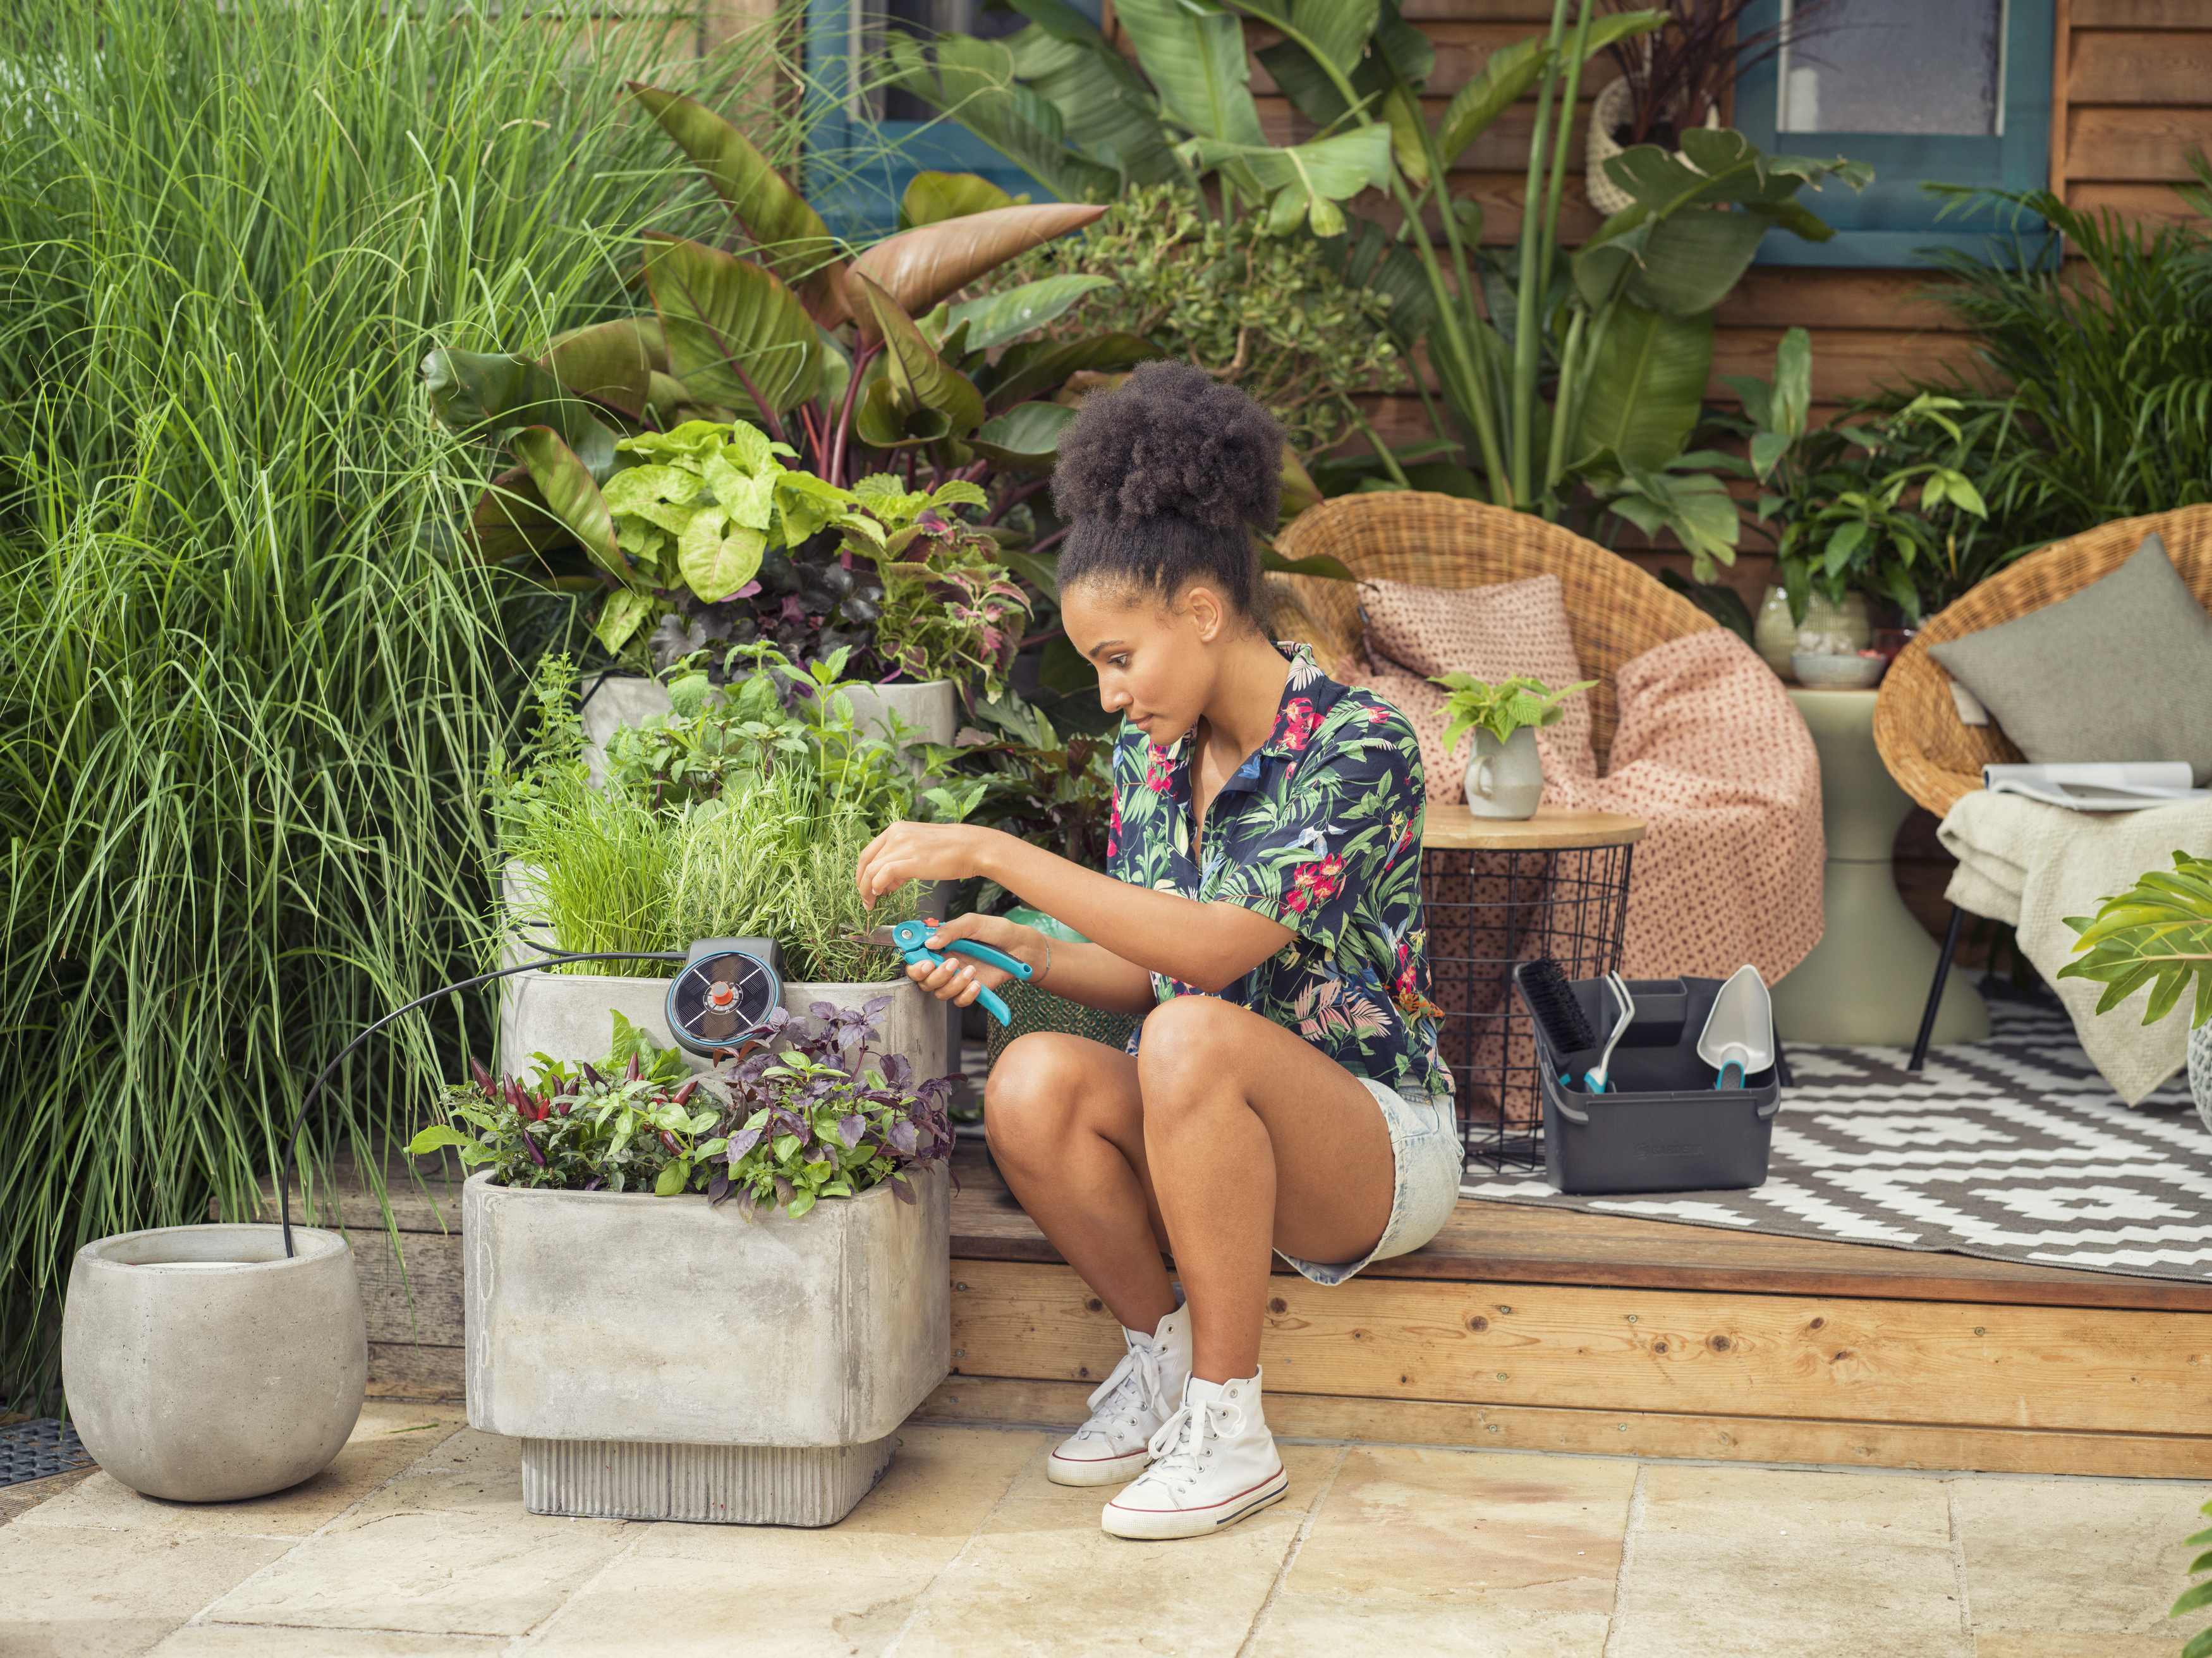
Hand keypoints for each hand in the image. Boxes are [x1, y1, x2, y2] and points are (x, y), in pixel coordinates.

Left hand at [855, 821, 999, 906]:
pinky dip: (877, 887)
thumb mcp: (918, 848)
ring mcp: (902, 846)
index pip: (867, 852)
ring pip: (870, 870)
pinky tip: (883, 894)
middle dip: (861, 883)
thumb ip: (900, 860)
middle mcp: (895, 834)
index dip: (862, 873)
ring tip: (871, 902)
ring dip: (867, 890)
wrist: (971, 847)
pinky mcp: (911, 860)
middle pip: (865, 861)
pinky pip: (883, 875)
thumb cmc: (950, 849)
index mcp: (896, 829)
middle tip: (865, 899)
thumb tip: (887, 880)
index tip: (865, 887)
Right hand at [901, 913, 1044, 1009]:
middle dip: (930, 976)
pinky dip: (966, 994)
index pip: (915, 957)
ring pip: (939, 992)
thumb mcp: (973, 923)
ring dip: (952, 983)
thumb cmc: (997, 931)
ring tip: (970, 970)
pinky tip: (977, 983)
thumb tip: (929, 943)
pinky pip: (958, 1001)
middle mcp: (944, 963)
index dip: (913, 962)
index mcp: (940, 945)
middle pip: (922, 979)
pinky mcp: (970, 991)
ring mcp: (956, 978)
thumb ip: (951, 930)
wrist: (1021, 947)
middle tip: (945, 965)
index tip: (923, 960)